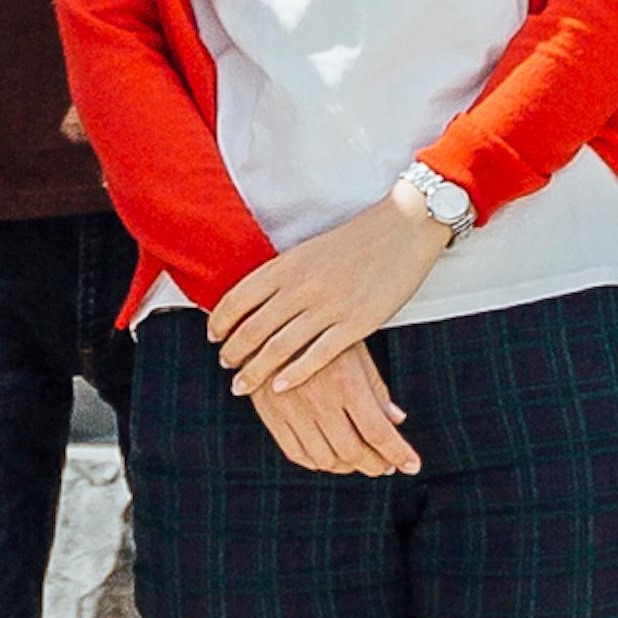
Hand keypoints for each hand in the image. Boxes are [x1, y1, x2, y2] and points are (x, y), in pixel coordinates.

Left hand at [207, 201, 451, 398]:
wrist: (403, 228)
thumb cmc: (356, 240)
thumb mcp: (309, 250)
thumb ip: (283, 275)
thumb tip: (254, 298)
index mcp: (287, 265)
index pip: (238, 299)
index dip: (220, 322)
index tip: (213, 336)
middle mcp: (301, 287)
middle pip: (252, 329)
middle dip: (232, 353)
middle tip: (226, 365)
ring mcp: (328, 307)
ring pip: (277, 348)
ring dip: (253, 371)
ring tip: (241, 385)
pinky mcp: (355, 324)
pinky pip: (316, 357)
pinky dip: (292, 375)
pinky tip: (278, 388)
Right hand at [247, 346, 415, 476]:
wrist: (265, 320)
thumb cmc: (317, 330)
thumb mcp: (354, 349)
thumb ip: (375, 387)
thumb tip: (396, 420)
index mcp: (346, 382)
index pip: (378, 431)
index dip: (398, 453)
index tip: (412, 466)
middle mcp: (319, 401)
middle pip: (353, 452)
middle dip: (376, 465)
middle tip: (386, 464)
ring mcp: (293, 411)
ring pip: (326, 459)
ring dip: (347, 467)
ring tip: (359, 460)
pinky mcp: (271, 416)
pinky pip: (297, 453)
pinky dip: (317, 462)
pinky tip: (329, 456)